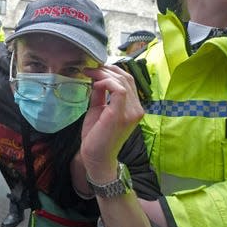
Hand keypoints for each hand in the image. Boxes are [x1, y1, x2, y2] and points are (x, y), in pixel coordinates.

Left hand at [80, 65, 143, 179]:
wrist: (96, 157)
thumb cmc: (97, 136)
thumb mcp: (98, 109)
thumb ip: (100, 94)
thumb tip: (96, 78)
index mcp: (133, 107)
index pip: (128, 80)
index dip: (111, 71)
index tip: (94, 69)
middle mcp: (137, 109)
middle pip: (126, 78)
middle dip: (106, 69)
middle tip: (89, 69)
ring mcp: (132, 112)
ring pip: (123, 81)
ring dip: (104, 74)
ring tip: (90, 74)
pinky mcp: (121, 115)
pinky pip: (119, 90)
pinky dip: (106, 82)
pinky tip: (95, 85)